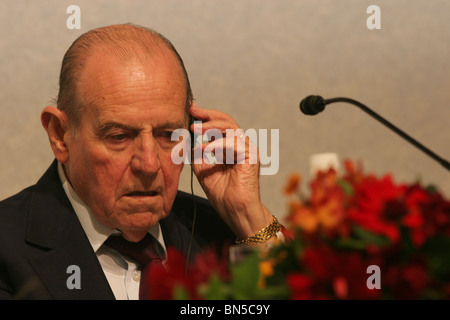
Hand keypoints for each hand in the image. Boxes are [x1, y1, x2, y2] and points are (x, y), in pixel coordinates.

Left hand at [189, 103, 272, 238]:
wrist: (236, 212)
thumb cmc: (223, 196)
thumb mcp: (204, 172)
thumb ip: (199, 156)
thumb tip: (189, 142)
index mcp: (231, 149)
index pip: (220, 127)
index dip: (206, 118)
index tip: (191, 112)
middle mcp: (241, 147)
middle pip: (227, 122)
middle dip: (209, 115)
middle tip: (193, 111)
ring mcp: (248, 150)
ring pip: (231, 128)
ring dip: (211, 126)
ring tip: (195, 128)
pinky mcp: (252, 157)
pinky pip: (233, 143)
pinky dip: (216, 144)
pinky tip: (203, 148)